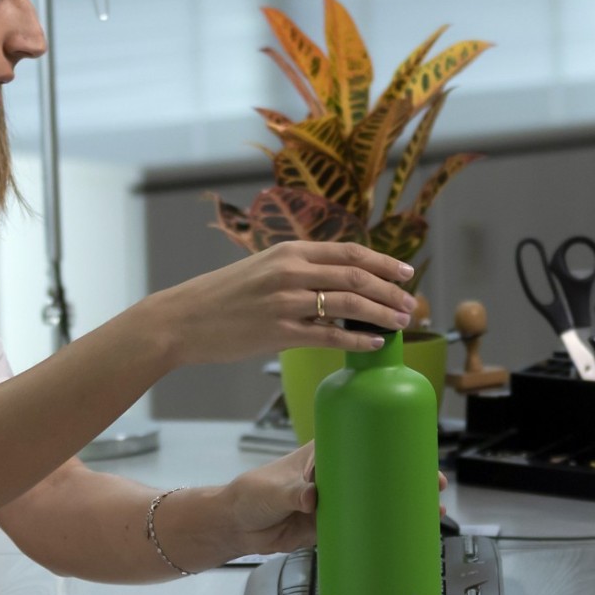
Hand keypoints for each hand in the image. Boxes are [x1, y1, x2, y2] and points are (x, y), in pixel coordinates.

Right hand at [150, 240, 417, 367]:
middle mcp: (290, 271)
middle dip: (391, 290)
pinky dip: (357, 340)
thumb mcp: (260, 268)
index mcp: (288, 250)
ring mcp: (285, 302)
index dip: (383, 263)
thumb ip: (296, 269)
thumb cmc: (221, 296)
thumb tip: (336, 281)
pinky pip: (329, 335)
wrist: (182, 319)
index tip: (406, 272)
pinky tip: (374, 344)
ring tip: (401, 323)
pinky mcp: (278, 332)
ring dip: (382, 314)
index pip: (349, 252)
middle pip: (356, 277)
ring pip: (349, 305)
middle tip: (412, 303)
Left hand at [212, 448, 450, 563]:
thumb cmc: (251, 494)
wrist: (237, 525)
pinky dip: (383, 530)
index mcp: (322, 455)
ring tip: (432, 512)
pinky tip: (405, 534)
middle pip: (377, 473)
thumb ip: (294, 492)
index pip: (362, 443)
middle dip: (407, 477)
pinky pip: (363, 528)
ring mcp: (335, 502)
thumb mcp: (274, 489)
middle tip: (435, 483)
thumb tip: (313, 498)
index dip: (390, 445)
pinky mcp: (331, 527)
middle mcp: (333, 476)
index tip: (416, 450)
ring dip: (401, 505)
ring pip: (375, 501)